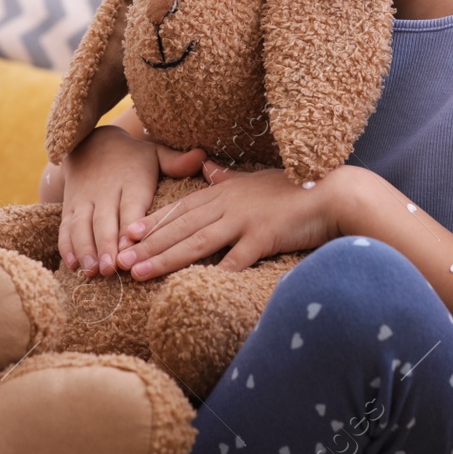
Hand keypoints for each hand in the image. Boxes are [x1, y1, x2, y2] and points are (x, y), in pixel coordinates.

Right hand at [57, 126, 208, 277]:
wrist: (90, 144)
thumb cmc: (132, 157)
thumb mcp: (154, 154)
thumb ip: (176, 161)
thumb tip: (203, 156)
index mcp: (130, 182)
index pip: (129, 207)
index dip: (128, 228)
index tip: (129, 247)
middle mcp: (105, 192)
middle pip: (104, 221)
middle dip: (105, 246)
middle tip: (111, 269)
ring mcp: (85, 200)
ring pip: (82, 226)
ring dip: (86, 249)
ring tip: (92, 271)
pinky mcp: (70, 207)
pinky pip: (66, 227)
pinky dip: (67, 246)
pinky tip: (73, 265)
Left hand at [113, 161, 361, 280]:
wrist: (333, 192)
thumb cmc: (296, 188)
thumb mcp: (256, 178)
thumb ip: (228, 176)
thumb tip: (210, 168)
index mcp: (225, 191)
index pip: (181, 208)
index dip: (152, 221)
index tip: (126, 234)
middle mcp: (229, 203)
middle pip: (181, 226)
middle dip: (147, 244)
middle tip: (119, 260)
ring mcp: (246, 219)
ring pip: (197, 241)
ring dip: (166, 257)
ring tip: (139, 272)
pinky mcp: (265, 235)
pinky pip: (238, 258)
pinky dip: (219, 271)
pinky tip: (198, 286)